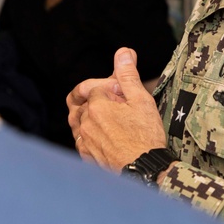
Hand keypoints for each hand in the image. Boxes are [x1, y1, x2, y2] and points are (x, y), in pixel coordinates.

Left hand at [68, 47, 167, 170]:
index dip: (110, 88)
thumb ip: (128, 75)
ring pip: (78, 121)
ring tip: (108, 119)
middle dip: (98, 101)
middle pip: (84, 103)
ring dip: (89, 116)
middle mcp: (85, 122)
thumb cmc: (146, 135)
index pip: (94, 87)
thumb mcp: (141, 100)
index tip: (124, 94)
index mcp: (96, 105)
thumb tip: (123, 52)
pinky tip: (102, 136)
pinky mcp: (86, 156)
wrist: (145, 170)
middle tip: (119, 107)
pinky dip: (87, 134)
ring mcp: (84, 140)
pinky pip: (80, 140)